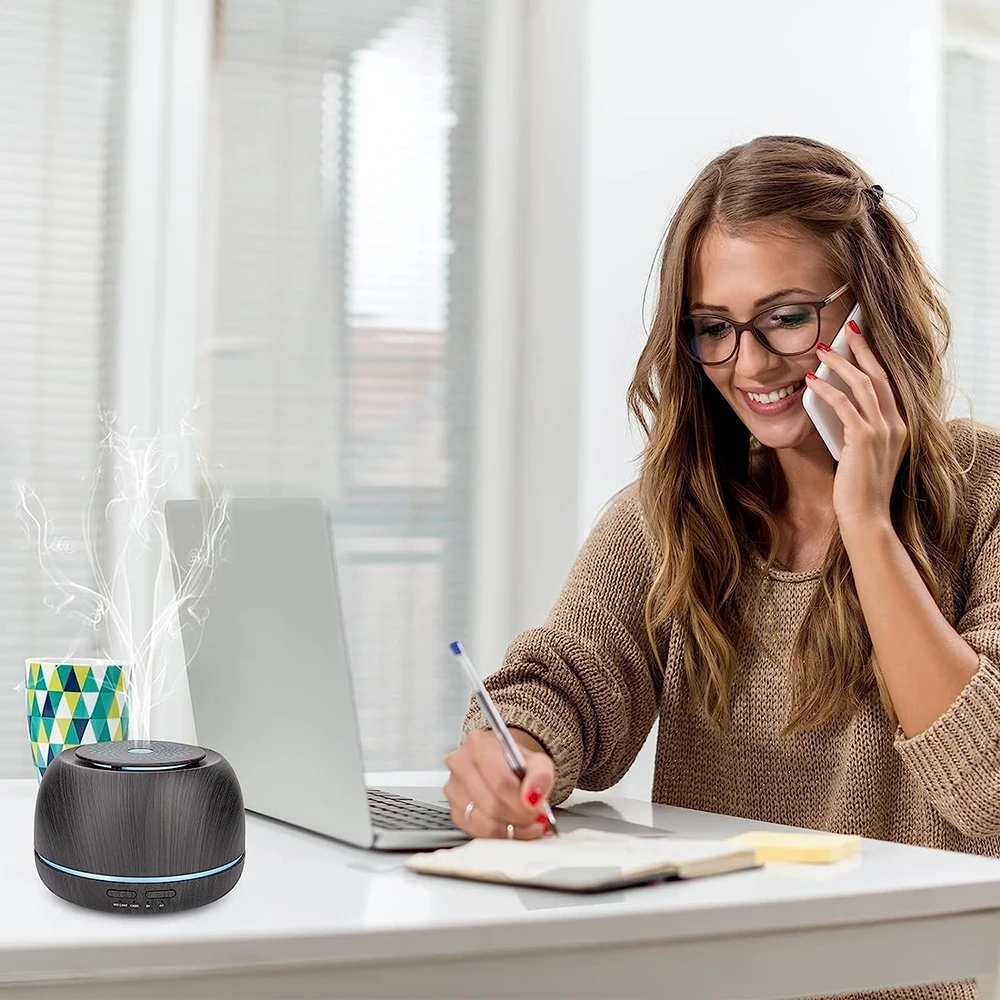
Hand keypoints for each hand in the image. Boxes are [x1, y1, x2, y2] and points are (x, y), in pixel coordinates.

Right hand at [444, 729, 554, 838]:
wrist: (504, 767)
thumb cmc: (516, 762)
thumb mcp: (538, 761)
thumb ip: (541, 775)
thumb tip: (532, 797)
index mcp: (478, 744)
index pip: (500, 780)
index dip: (521, 800)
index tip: (537, 808)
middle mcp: (460, 763)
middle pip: (491, 803)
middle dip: (519, 816)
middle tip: (535, 817)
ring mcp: (453, 789)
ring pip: (485, 822)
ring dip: (511, 829)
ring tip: (527, 823)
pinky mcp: (454, 811)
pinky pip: (478, 832)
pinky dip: (500, 835)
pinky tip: (513, 827)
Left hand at [804, 321, 907, 529]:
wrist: (865, 516)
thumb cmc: (860, 488)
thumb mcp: (863, 452)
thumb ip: (857, 428)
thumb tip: (834, 402)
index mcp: (900, 426)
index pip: (888, 383)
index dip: (874, 358)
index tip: (860, 339)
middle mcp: (896, 424)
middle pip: (879, 374)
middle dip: (862, 348)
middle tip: (848, 327)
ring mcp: (882, 431)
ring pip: (862, 384)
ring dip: (840, 364)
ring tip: (821, 350)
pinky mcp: (862, 439)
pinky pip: (843, 405)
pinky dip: (826, 390)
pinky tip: (810, 382)